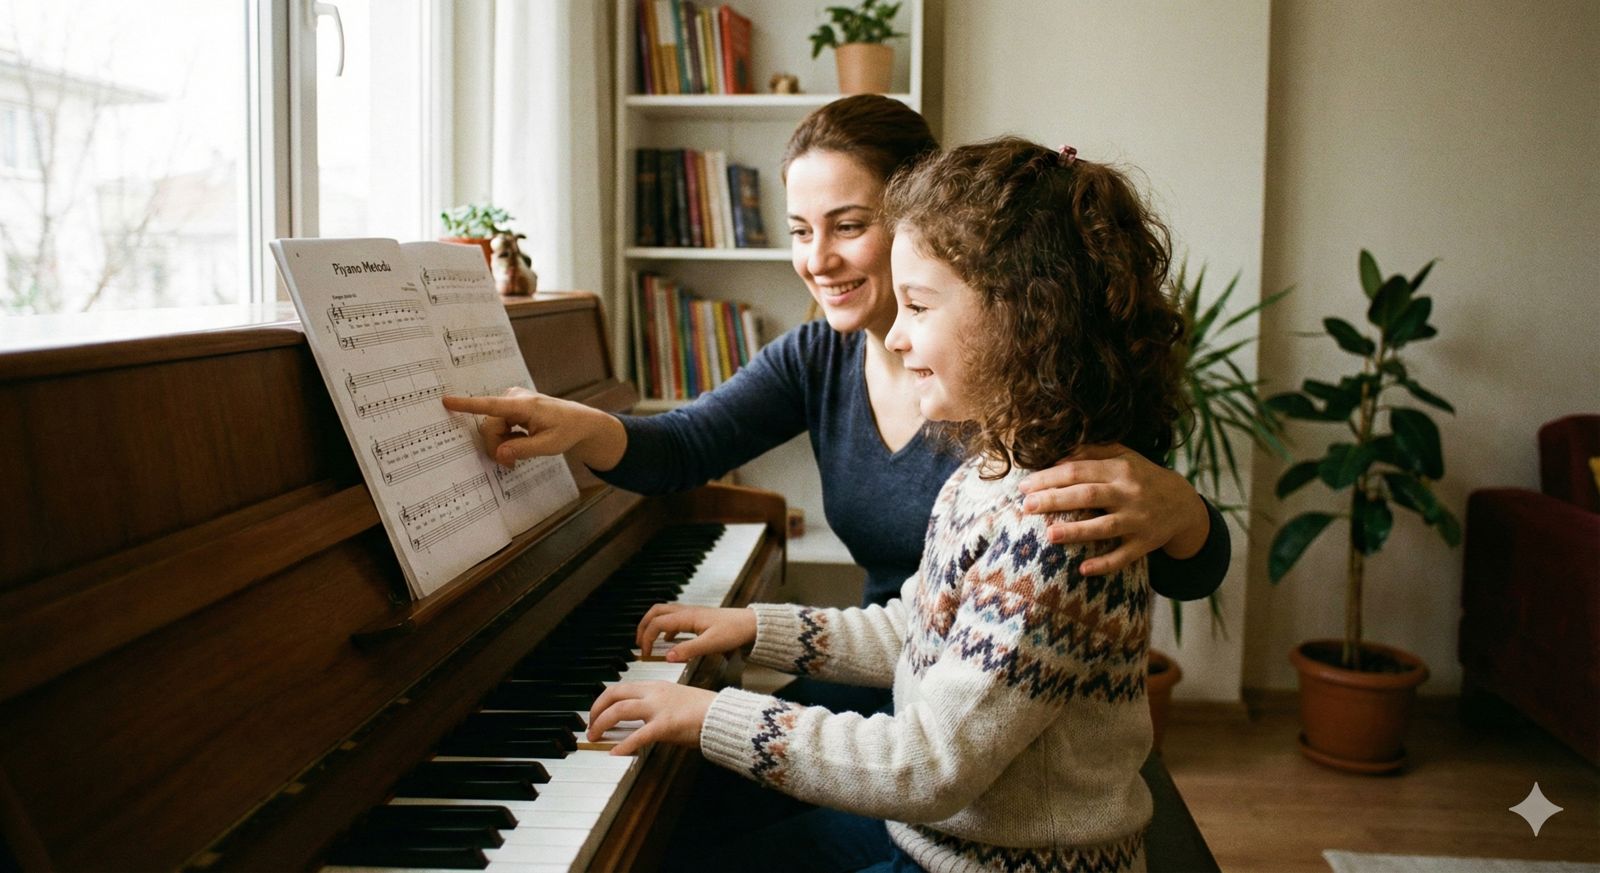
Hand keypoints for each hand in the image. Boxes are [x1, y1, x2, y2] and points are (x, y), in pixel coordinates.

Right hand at [441, 388, 624, 469]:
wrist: (580, 421)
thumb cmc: (567, 431)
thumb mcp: (548, 446)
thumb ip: (523, 449)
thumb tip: (499, 453)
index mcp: (525, 405)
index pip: (491, 405)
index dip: (467, 405)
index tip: (446, 401)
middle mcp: (515, 398)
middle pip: (489, 426)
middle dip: (496, 446)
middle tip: (510, 464)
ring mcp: (512, 401)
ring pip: (493, 428)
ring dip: (502, 444)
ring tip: (518, 455)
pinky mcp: (511, 407)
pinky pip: (498, 426)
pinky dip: (505, 439)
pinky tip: (518, 444)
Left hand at [587, 681, 715, 755]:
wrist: (724, 715)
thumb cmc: (705, 710)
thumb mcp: (677, 700)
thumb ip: (658, 706)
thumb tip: (643, 720)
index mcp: (657, 686)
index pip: (621, 687)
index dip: (603, 700)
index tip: (597, 713)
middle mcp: (654, 693)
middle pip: (614, 694)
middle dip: (596, 710)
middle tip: (590, 726)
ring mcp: (659, 708)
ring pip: (619, 710)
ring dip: (602, 724)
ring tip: (595, 737)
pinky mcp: (665, 725)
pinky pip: (638, 735)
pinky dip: (623, 745)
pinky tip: (615, 754)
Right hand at [636, 604, 756, 662]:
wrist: (751, 625)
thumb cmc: (734, 631)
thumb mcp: (710, 644)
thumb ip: (687, 650)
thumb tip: (666, 657)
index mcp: (687, 617)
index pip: (656, 623)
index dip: (646, 638)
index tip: (644, 653)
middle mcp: (687, 612)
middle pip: (656, 612)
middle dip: (643, 626)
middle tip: (639, 643)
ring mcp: (692, 613)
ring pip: (664, 613)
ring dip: (653, 625)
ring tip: (649, 641)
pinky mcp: (697, 618)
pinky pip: (675, 619)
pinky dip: (666, 628)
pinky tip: (669, 640)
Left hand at [1018, 443, 1208, 574]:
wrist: (1184, 504)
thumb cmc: (1143, 477)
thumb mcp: (1124, 456)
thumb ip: (1092, 452)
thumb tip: (1057, 458)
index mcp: (1120, 470)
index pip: (1079, 471)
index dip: (1050, 477)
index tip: (1024, 486)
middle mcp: (1129, 494)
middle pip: (1088, 495)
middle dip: (1055, 500)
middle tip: (1027, 506)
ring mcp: (1138, 521)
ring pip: (1105, 527)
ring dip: (1077, 531)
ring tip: (1049, 535)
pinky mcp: (1145, 544)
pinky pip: (1124, 557)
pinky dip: (1104, 564)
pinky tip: (1083, 569)